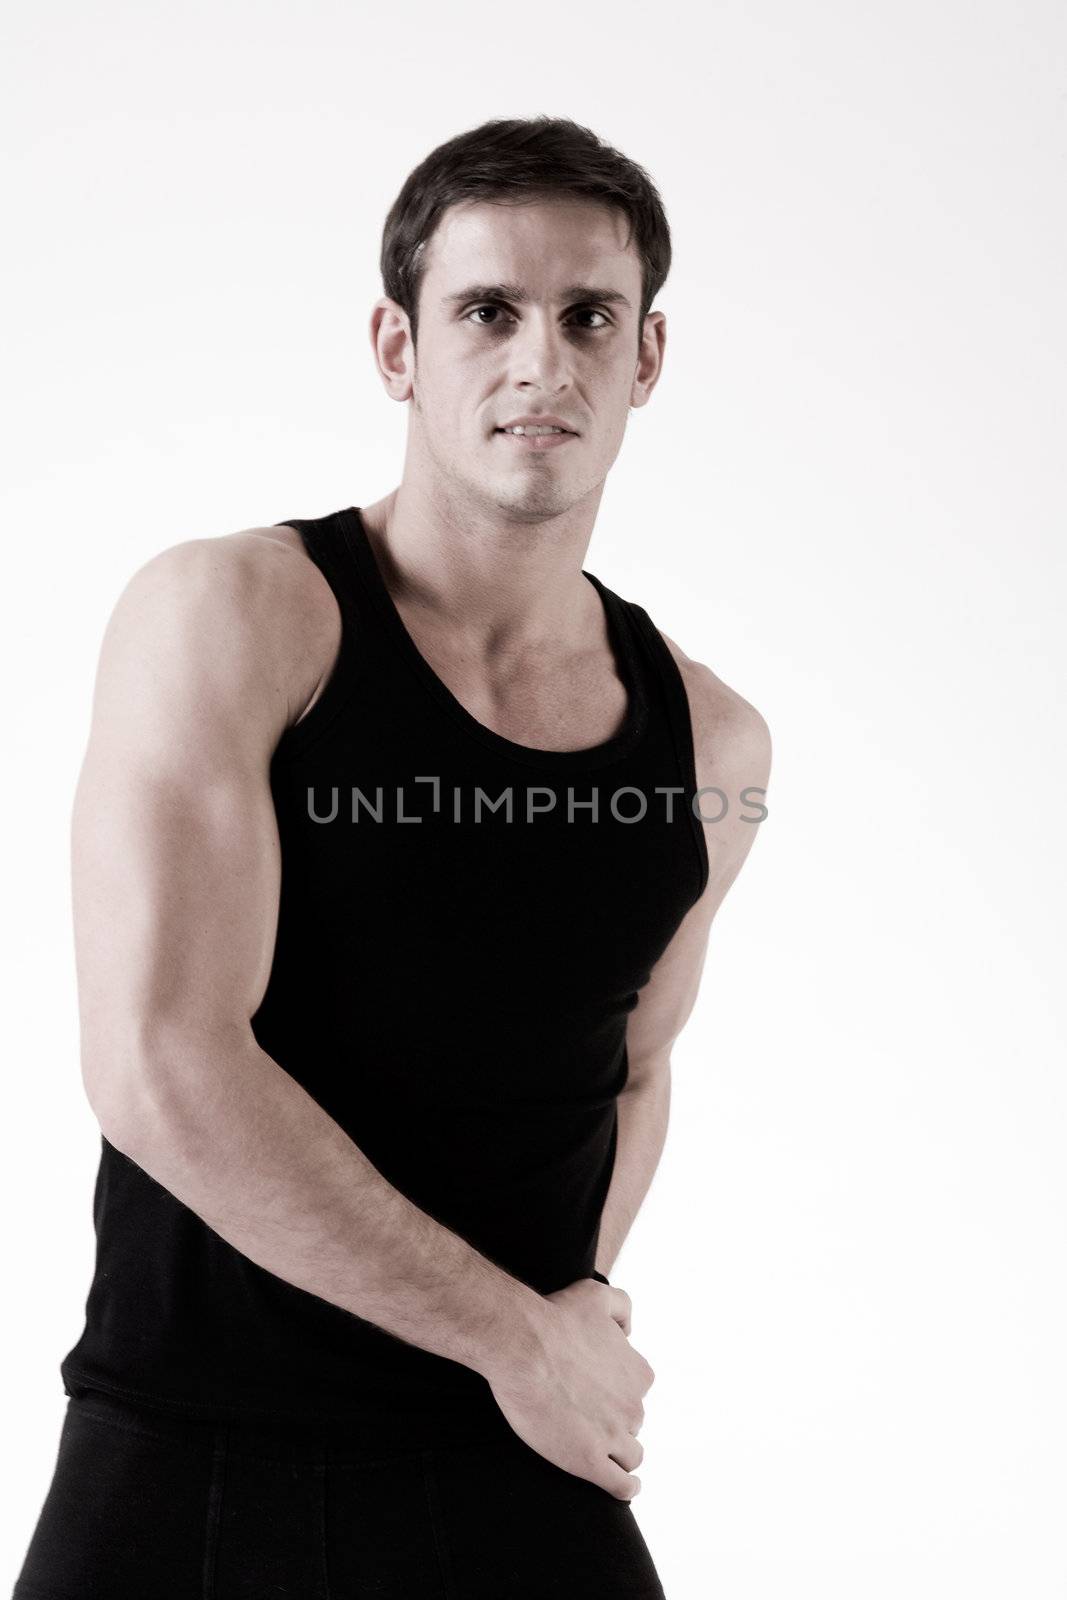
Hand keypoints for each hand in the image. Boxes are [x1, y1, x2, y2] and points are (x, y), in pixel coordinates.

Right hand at [485, 1276, 652, 1500]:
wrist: (522, 1345)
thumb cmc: (553, 1318)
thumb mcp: (597, 1295)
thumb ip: (622, 1307)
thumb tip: (629, 1332)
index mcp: (637, 1372)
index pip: (635, 1390)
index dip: (615, 1392)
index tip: (594, 1391)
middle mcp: (633, 1405)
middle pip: (631, 1422)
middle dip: (613, 1421)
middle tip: (583, 1415)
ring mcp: (614, 1436)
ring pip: (630, 1455)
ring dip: (617, 1454)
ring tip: (596, 1450)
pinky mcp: (590, 1461)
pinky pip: (623, 1486)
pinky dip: (625, 1487)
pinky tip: (620, 1486)